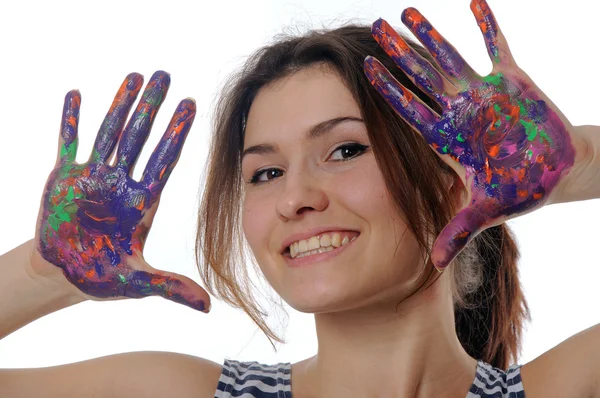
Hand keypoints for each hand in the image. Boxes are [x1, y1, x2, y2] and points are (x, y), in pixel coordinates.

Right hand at [33, 71, 210, 312]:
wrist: (63, 274)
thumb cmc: (101, 275)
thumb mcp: (137, 282)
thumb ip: (171, 288)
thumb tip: (209, 306)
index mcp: (143, 202)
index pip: (164, 160)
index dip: (176, 133)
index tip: (191, 105)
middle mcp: (122, 183)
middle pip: (139, 137)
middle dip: (151, 107)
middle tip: (165, 76)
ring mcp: (93, 177)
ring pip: (109, 133)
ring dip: (119, 105)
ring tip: (135, 76)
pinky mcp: (63, 177)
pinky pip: (68, 143)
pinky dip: (71, 121)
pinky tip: (77, 95)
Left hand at [363, 0, 587, 270]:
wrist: (554, 172)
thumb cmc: (519, 189)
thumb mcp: (488, 210)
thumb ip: (460, 231)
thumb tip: (433, 262)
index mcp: (448, 138)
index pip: (410, 110)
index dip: (388, 90)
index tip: (364, 69)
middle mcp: (459, 111)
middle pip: (422, 77)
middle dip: (400, 54)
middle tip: (375, 28)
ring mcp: (483, 94)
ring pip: (451, 57)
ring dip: (432, 34)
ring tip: (407, 12)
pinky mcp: (512, 81)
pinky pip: (497, 47)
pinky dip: (488, 25)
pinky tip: (474, 2)